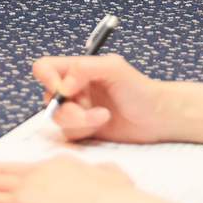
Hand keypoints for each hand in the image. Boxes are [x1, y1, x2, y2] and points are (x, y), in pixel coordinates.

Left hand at [0, 157, 144, 202]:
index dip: (9, 168)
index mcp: (60, 164)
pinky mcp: (24, 202)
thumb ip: (104, 172)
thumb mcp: (112, 175)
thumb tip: (107, 171)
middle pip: (8, 173)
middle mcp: (41, 173)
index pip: (27, 166)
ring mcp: (31, 187)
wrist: (108, 202)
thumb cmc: (114, 195)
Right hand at [33, 54, 172, 144]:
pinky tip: (102, 125)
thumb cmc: (140, 89)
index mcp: (76, 69)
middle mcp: (73, 89)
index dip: (47, 78)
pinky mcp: (83, 130)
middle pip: (48, 98)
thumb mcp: (115, 68)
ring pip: (58, 118)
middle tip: (88, 108)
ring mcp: (77, 110)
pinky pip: (69, 134)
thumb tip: (63, 86)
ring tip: (103, 116)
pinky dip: (84, 131)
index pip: (45, 68)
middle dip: (67, 107)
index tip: (63, 90)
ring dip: (80, 120)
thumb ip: (85, 68)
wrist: (157, 118)